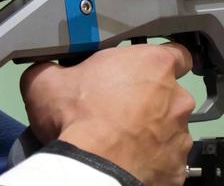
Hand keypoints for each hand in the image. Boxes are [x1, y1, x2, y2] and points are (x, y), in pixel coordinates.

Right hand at [20, 43, 194, 185]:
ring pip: (169, 129)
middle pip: (169, 94)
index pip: (176, 53)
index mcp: (153, 64)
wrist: (88, 169)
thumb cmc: (75, 119)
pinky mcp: (177, 169)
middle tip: (117, 110)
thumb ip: (52, 66)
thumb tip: (44, 68)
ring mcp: (180, 136)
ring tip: (119, 140)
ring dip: (150, 132)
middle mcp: (176, 98)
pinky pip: (167, 160)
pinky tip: (127, 160)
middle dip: (148, 100)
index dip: (157, 62)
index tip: (140, 71)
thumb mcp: (46, 80)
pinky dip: (151, 161)